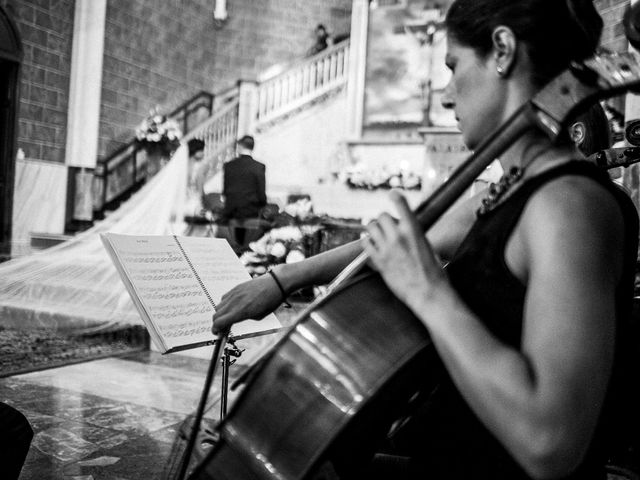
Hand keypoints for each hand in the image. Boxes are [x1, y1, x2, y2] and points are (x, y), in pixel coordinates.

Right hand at [212, 274, 282, 332]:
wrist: (274, 284)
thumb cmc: (270, 301)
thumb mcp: (258, 316)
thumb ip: (242, 319)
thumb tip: (232, 322)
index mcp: (240, 311)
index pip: (219, 323)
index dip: (215, 330)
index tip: (218, 334)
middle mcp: (234, 302)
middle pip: (216, 315)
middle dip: (216, 324)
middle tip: (222, 329)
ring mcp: (234, 294)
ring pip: (218, 306)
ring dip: (220, 314)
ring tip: (228, 318)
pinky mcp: (235, 288)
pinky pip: (224, 298)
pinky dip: (225, 305)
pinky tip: (232, 307)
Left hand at [363, 191, 447, 310]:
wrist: (428, 293)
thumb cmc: (434, 272)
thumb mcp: (427, 246)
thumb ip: (414, 234)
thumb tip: (406, 228)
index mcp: (414, 230)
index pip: (400, 204)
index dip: (395, 196)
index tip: (392, 194)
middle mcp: (398, 236)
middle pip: (382, 216)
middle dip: (384, 219)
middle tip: (388, 227)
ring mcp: (387, 249)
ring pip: (370, 227)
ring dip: (373, 228)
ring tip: (377, 233)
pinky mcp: (379, 261)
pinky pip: (365, 244)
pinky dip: (366, 241)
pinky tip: (370, 243)